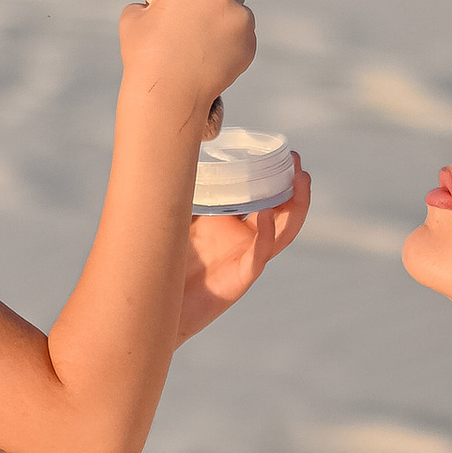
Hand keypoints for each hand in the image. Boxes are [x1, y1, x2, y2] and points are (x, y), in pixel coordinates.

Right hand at [117, 0, 254, 134]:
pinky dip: (232, 46)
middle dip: (215, 0)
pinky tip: (212, 59)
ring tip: (202, 46)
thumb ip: (147, 4)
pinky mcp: (249, 42)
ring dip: (225, 23)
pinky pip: (244, 38)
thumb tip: (151, 5)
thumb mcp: (133, 19)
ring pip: (237, 13)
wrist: (169, 93)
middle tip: (198, 21)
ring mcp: (239, 17)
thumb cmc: (146, 56)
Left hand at [174, 163, 310, 338]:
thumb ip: (183, 192)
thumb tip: (177, 153)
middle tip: (298, 163)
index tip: (284, 152)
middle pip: (281, 211)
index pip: (263, 196)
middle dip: (293, 187)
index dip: (276, 176)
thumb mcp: (176, 217)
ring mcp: (245, 259)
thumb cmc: (163, 259)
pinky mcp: (240, 279)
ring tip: (299, 183)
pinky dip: (267, 236)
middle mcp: (244, 240)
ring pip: (282, 233)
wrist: (152, 300)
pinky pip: (259, 256)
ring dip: (294, 208)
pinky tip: (271, 217)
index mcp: (233, 224)